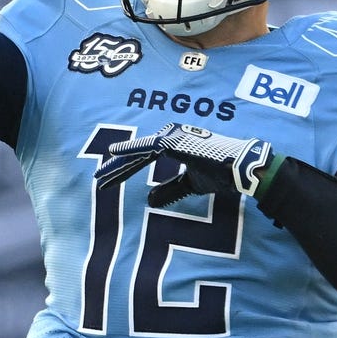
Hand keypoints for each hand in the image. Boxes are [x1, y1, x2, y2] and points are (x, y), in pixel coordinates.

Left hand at [95, 123, 272, 206]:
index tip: (107, 181)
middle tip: (97, 178)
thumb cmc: (220, 174)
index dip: (124, 170)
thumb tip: (148, 201)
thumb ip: (170, 190)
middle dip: (115, 168)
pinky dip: (129, 149)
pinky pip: (146, 146)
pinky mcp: (173, 142)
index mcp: (173, 144)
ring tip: (99, 175)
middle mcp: (169, 136)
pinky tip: (113, 153)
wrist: (239, 170)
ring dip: (118, 164)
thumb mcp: (189, 184)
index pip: (142, 159)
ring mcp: (171, 137)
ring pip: (137, 152)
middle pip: (135, 154)